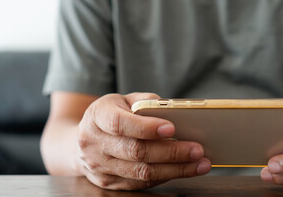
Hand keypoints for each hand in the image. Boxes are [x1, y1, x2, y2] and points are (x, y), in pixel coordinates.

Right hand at [75, 93, 210, 189]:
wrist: (83, 140)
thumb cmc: (110, 115)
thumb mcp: (122, 99)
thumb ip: (144, 101)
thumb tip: (171, 108)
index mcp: (97, 117)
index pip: (120, 124)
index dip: (146, 127)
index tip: (172, 128)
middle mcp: (94, 144)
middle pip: (135, 151)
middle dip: (170, 152)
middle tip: (197, 149)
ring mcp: (100, 167)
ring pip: (141, 172)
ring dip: (175, 169)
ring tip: (199, 163)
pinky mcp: (109, 183)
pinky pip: (141, 183)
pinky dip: (166, 176)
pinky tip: (184, 170)